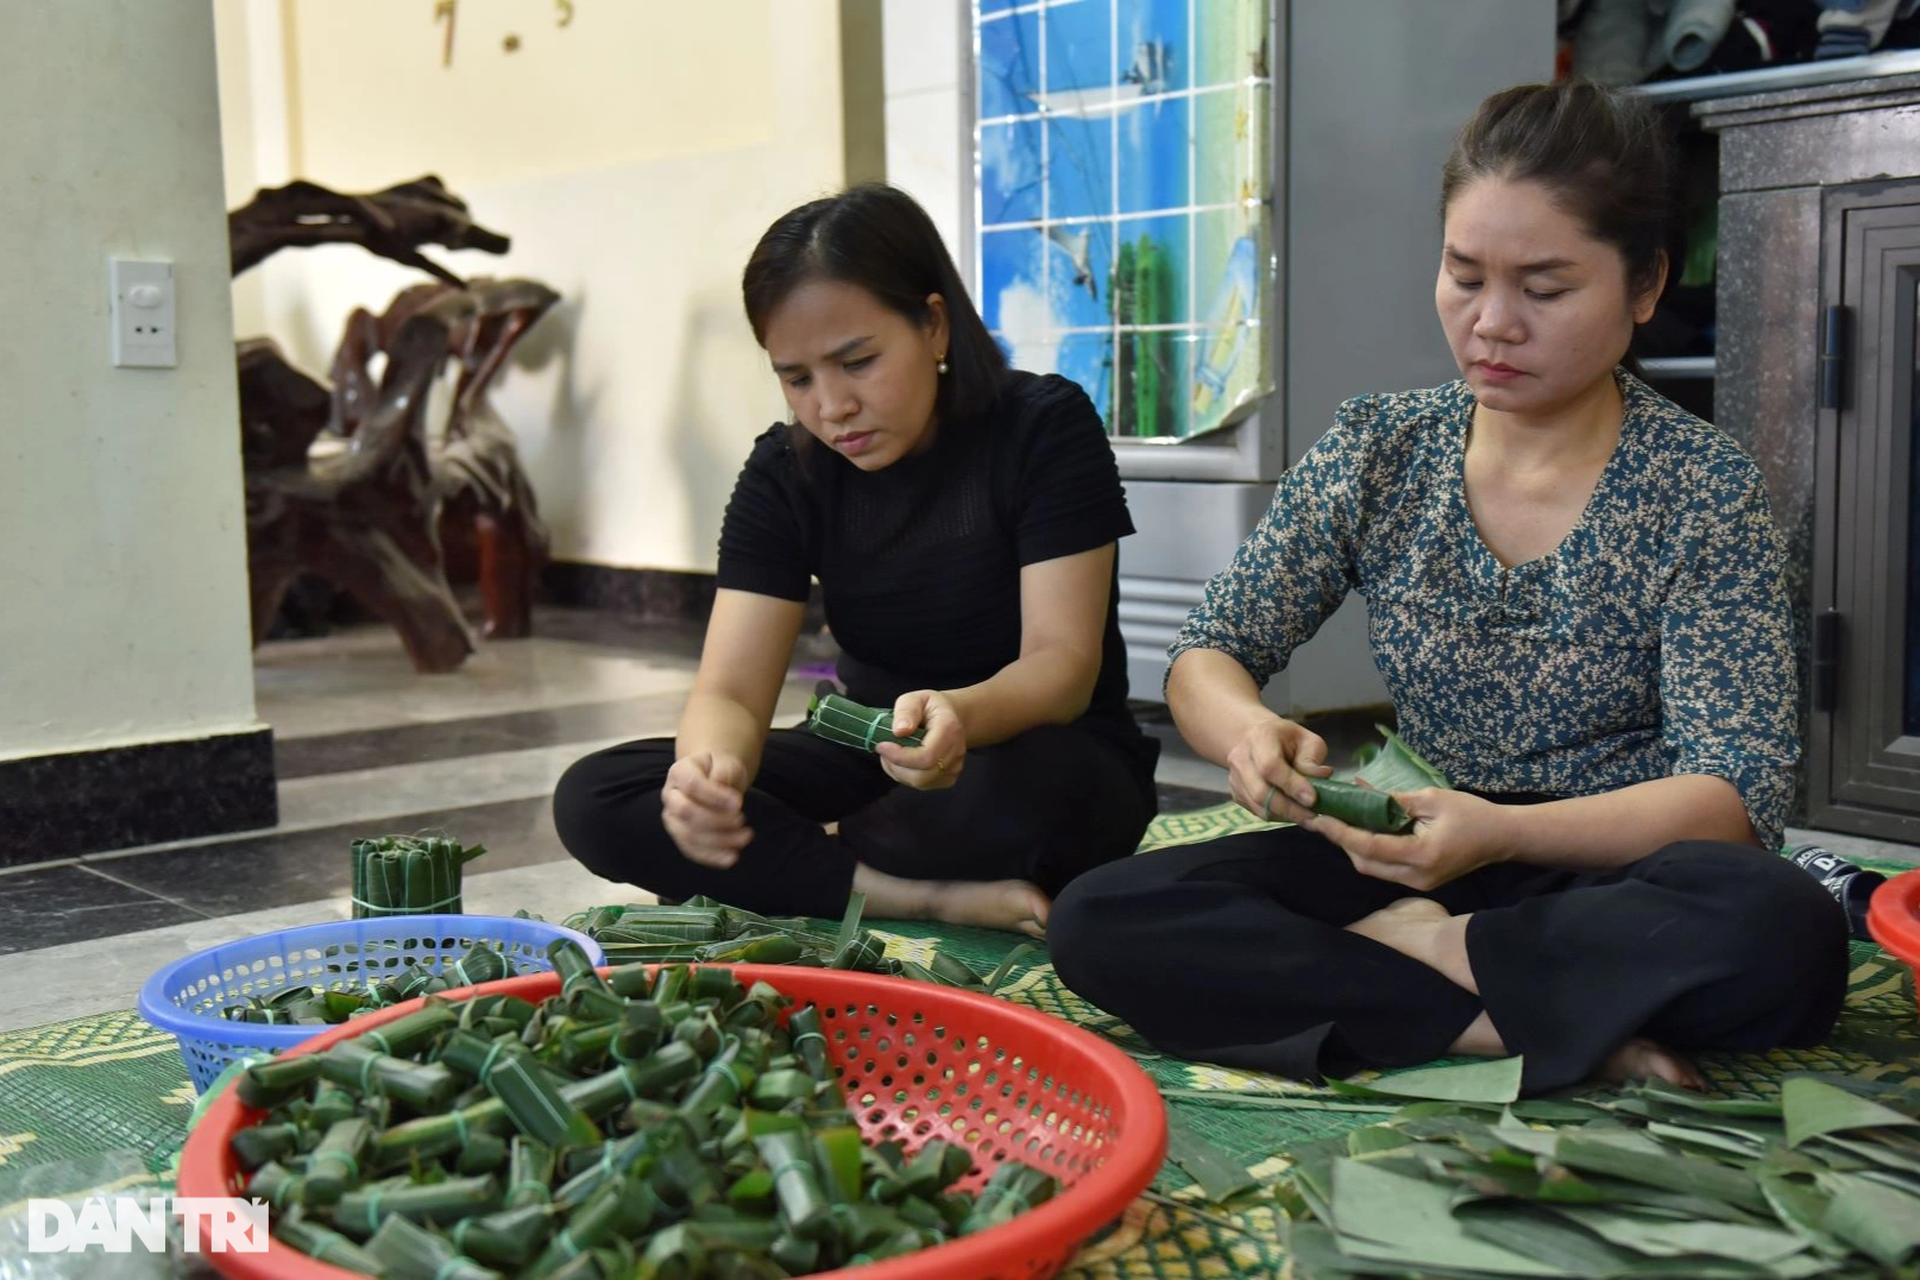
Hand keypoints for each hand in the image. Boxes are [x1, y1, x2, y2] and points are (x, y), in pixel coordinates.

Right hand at [661, 751, 751, 868]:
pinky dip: (711, 856)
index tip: (739, 804)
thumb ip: (723, 775)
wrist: (714, 778)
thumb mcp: (726, 764)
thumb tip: (725, 797)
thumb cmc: (720, 770)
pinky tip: (731, 858)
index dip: (715, 797)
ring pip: (688, 835)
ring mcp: (672, 817)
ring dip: (718, 841)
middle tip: (742, 820)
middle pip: (685, 811)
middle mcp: (670, 795)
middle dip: (715, 820)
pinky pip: (691, 850)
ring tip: (745, 838)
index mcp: (679, 772)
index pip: (692, 785)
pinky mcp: (679, 835)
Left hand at [875, 690, 965, 790]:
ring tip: (891, 754)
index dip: (900, 756)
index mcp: (949, 729)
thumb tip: (899, 731)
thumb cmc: (929, 707)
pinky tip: (902, 762)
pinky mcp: (948, 778)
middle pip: (922, 775)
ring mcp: (954, 768)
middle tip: (883, 749)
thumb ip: (906, 711)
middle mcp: (956, 751)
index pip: (926, 756)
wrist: (951, 716)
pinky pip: (923, 785)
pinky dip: (905, 776)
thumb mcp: (914, 699)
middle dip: (896, 766)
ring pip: (920, 783)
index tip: (881, 745)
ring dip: (898, 771)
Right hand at [1227, 716, 1332, 825]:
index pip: (1270, 766)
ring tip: (1308, 816)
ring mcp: (1235, 778)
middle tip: (1314, 816)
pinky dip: (1278, 816)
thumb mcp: (1307, 740)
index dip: (1291, 785)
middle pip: (1261, 792)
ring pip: (1259, 806)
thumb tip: (1321, 777)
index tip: (1312, 799)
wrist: (1256, 739)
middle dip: (1290, 809)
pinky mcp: (1236, 794)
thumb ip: (1312, 758)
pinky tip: (1293, 812)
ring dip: (1286, 816)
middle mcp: (1241, 758)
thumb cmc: (1286, 739)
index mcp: (1260, 737)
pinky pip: (1257, 812)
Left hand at [1309, 787, 1514, 890]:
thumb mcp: (1431, 799)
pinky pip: (1386, 868)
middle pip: (1365, 864)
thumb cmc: (1471, 813)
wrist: (1502, 837)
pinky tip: (1362, 829)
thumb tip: (1359, 793)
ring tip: (1338, 821)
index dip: (1341, 833)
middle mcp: (1416, 877)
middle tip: (1325, 816)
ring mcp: (1418, 883)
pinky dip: (1371, 850)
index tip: (1319, 817)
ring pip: (1373, 869)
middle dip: (1343, 841)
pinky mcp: (1420, 881)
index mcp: (1421, 856)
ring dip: (1354, 847)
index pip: (1369, 847)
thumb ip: (1394, 801)